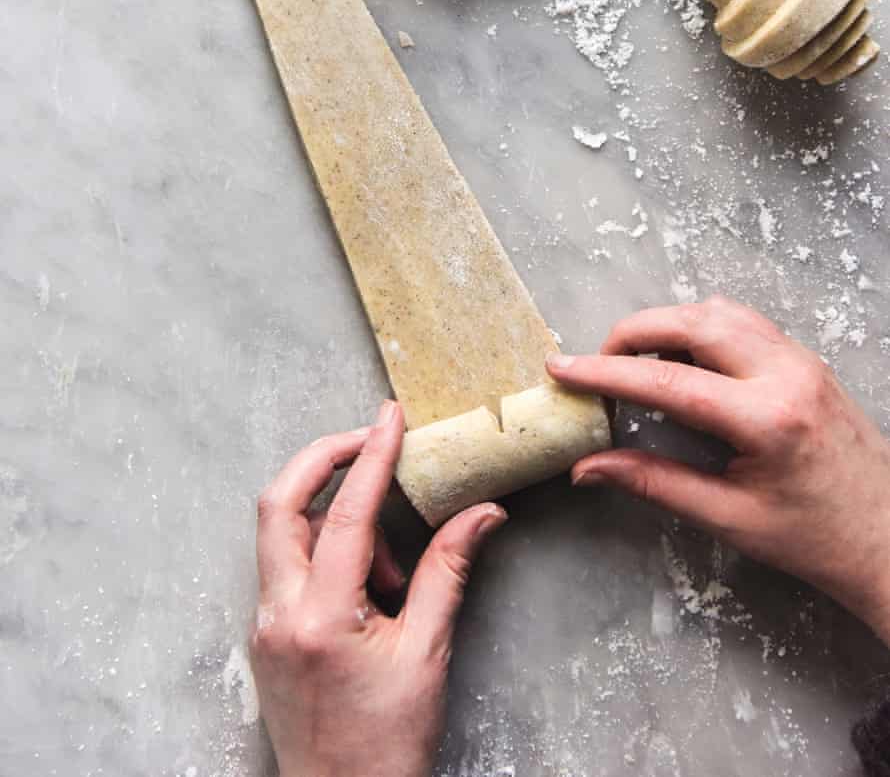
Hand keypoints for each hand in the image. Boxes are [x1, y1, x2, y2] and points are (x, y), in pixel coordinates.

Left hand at [250, 401, 506, 776]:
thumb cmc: (385, 746)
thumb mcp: (425, 656)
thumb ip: (448, 574)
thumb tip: (481, 514)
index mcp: (320, 619)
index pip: (347, 515)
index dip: (372, 457)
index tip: (391, 418)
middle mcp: (278, 613)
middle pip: (279, 503)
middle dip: (323, 458)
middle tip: (371, 441)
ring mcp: (265, 623)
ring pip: (283, 531)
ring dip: (335, 519)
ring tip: (391, 571)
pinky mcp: (268, 632)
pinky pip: (289, 565)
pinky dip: (328, 551)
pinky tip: (370, 588)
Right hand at [547, 297, 889, 642]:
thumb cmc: (815, 537)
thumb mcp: (727, 517)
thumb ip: (652, 483)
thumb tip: (587, 468)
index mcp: (767, 419)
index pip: (666, 380)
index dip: (604, 372)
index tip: (562, 368)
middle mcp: (787, 374)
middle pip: (692, 321)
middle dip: (632, 333)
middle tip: (596, 364)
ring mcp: (800, 359)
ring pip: (717, 311)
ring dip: (666, 325)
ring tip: (635, 363)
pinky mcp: (804, 359)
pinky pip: (741, 321)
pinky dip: (698, 328)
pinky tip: (682, 361)